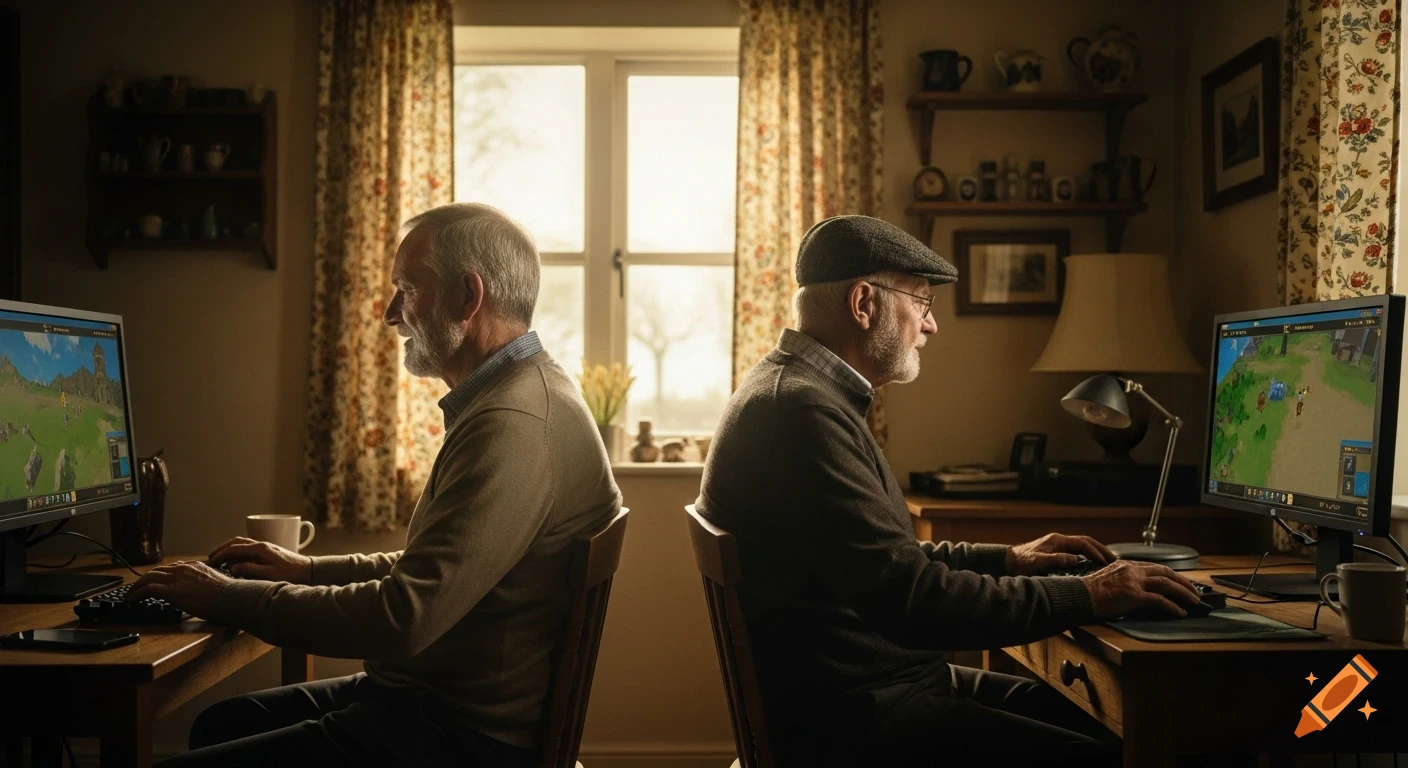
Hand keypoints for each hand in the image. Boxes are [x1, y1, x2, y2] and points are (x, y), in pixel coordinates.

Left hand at [127, 560, 231, 617]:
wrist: (230, 598)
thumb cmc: (228, 595)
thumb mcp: (216, 583)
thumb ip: (205, 582)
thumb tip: (203, 590)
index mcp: (194, 566)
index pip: (172, 567)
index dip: (161, 575)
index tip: (156, 581)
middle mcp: (183, 569)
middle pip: (157, 571)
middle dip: (145, 579)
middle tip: (137, 587)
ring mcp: (176, 579)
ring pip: (149, 577)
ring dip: (137, 586)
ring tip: (130, 594)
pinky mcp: (171, 591)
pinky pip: (147, 589)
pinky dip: (137, 593)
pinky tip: (132, 600)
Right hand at [208, 537, 312, 583]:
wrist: (309, 570)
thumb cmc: (292, 574)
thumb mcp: (271, 575)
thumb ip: (251, 570)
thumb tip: (233, 567)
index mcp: (261, 548)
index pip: (234, 548)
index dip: (220, 555)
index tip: (210, 563)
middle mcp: (261, 544)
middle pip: (236, 542)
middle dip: (221, 549)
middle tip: (210, 559)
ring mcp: (265, 547)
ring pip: (241, 544)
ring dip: (229, 549)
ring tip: (219, 559)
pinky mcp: (267, 551)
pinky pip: (248, 548)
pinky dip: (237, 552)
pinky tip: (234, 561)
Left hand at [1005, 532, 1116, 575]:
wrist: (1007, 561)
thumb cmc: (1021, 563)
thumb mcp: (1038, 562)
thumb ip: (1056, 560)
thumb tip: (1075, 559)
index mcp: (1057, 541)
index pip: (1083, 543)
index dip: (1096, 552)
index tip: (1105, 563)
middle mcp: (1059, 541)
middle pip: (1086, 542)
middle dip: (1101, 550)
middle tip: (1115, 560)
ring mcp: (1057, 545)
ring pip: (1082, 546)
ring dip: (1095, 552)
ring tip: (1108, 562)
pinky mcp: (1055, 552)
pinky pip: (1076, 551)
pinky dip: (1087, 556)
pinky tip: (1092, 565)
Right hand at [1082, 560, 1201, 618]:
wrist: (1080, 596)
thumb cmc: (1090, 591)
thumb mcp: (1109, 578)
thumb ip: (1125, 580)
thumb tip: (1139, 591)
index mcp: (1126, 565)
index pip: (1155, 567)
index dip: (1171, 575)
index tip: (1180, 582)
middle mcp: (1132, 570)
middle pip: (1165, 572)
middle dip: (1183, 582)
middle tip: (1194, 591)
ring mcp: (1134, 582)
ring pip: (1166, 584)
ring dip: (1183, 593)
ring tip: (1194, 601)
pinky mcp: (1134, 595)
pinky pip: (1159, 600)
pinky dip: (1172, 606)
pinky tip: (1180, 612)